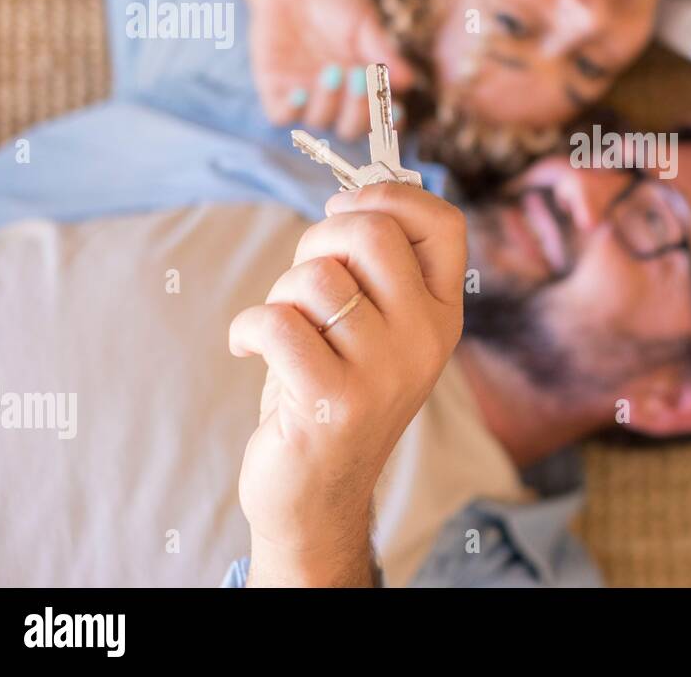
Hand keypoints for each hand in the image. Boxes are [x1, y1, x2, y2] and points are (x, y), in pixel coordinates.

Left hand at [228, 183, 466, 585]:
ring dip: (279, 293)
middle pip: (371, 233)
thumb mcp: (375, 327)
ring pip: (315, 279)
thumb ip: (375, 270)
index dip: (389, 196)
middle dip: (316, 239)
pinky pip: (277, 323)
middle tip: (301, 278)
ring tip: (281, 328)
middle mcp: (426, 339)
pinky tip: (249, 348)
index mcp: (443, 314)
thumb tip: (349, 198)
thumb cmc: (334, 391)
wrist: (318, 493)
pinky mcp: (332, 402)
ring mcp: (384, 373)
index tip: (344, 210)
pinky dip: (247, 328)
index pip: (443, 223)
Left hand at [248, 0, 412, 140]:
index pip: (381, 121)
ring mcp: (305, 97)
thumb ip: (382, 51)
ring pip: (319, 123)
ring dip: (329, 102)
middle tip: (360, 78)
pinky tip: (300, 92)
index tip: (395, 107)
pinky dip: (292, 110)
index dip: (389, 123)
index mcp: (365, 89)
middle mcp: (336, 100)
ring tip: (333, 70)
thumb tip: (409, 81)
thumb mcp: (363, 21)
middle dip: (358, 111)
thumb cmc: (335, 1)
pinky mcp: (275, 90)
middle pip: (350, 130)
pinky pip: (281, 116)